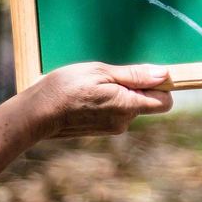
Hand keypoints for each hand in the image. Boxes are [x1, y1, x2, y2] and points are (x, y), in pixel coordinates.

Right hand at [25, 62, 173, 139]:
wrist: (36, 114)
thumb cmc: (66, 87)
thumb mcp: (101, 72)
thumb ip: (135, 75)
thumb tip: (164, 75)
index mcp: (128, 106)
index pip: (165, 101)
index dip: (160, 86)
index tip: (144, 74)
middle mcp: (125, 122)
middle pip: (148, 102)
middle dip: (137, 87)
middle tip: (111, 76)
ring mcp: (113, 127)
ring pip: (130, 106)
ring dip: (121, 93)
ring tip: (96, 85)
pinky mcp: (102, 129)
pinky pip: (116, 112)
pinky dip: (109, 101)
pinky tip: (90, 95)